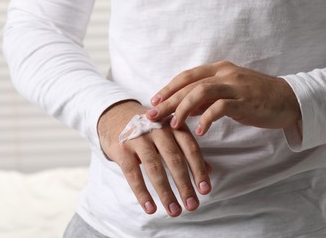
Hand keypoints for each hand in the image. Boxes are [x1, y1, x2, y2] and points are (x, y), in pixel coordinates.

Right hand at [97, 101, 211, 216]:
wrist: (115, 114)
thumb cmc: (149, 129)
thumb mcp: (170, 133)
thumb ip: (188, 150)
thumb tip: (209, 171)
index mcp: (173, 125)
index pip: (190, 149)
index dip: (199, 170)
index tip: (205, 190)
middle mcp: (158, 129)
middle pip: (174, 159)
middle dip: (184, 185)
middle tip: (192, 205)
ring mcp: (139, 138)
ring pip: (155, 168)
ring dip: (166, 193)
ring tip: (174, 211)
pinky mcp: (122, 149)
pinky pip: (133, 174)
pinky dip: (142, 193)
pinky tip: (150, 208)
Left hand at [146, 61, 300, 134]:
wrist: (287, 99)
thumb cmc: (255, 97)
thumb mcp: (228, 92)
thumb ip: (207, 97)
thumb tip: (183, 107)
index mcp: (219, 69)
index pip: (187, 75)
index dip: (168, 87)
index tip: (154, 100)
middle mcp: (225, 73)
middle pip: (189, 84)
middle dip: (168, 100)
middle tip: (152, 115)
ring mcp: (235, 85)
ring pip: (201, 91)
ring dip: (184, 108)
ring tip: (173, 124)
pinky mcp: (245, 100)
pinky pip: (220, 107)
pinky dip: (207, 118)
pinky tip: (200, 130)